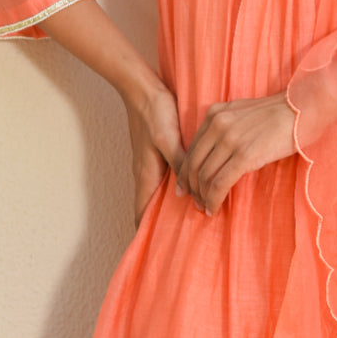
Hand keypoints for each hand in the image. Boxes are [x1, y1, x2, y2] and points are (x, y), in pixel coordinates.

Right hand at [126, 82, 185, 225]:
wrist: (141, 86)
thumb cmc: (154, 111)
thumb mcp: (168, 138)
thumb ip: (179, 164)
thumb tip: (187, 192)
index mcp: (146, 175)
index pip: (142, 215)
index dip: (149, 234)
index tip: (163, 251)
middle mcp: (146, 173)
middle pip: (152, 207)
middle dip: (165, 222)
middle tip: (188, 236)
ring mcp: (151, 163)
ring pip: (161, 193)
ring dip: (173, 205)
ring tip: (195, 214)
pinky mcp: (158, 151)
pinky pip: (167, 177)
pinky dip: (178, 186)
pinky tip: (194, 185)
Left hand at [177, 93, 295, 215]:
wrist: (303, 109)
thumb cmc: (279, 114)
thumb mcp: (243, 114)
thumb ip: (226, 127)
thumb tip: (215, 153)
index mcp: (216, 114)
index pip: (192, 148)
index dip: (186, 171)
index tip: (185, 186)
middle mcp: (218, 124)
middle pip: (194, 163)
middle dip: (190, 187)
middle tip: (192, 201)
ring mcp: (230, 139)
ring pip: (204, 176)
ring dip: (202, 196)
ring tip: (204, 207)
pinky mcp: (245, 155)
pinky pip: (220, 183)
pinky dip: (213, 199)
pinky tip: (214, 208)